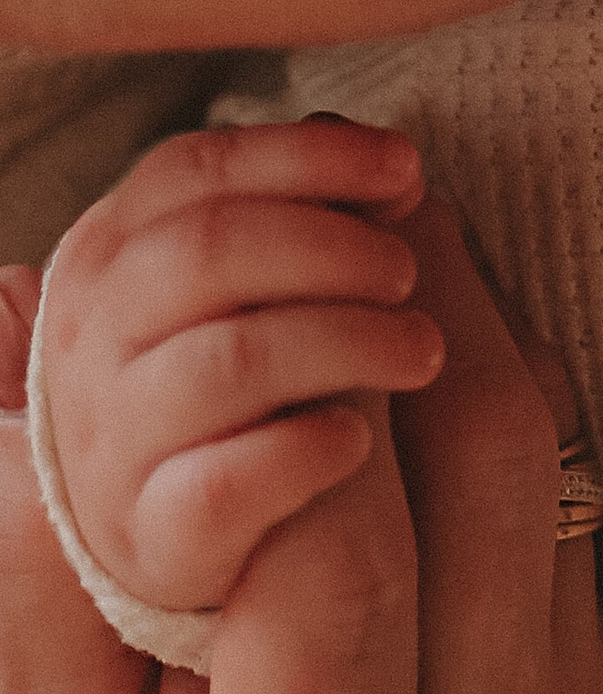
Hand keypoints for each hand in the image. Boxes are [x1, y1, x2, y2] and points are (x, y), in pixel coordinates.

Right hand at [0, 139, 602, 693]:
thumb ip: (33, 580)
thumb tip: (10, 342)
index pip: (327, 554)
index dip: (281, 400)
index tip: (244, 287)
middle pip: (480, 467)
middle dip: (410, 291)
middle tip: (352, 168)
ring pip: (543, 456)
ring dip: (467, 308)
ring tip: (385, 199)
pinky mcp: (583, 690)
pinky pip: (554, 488)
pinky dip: (483, 382)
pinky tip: (415, 307)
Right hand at [34, 120, 447, 618]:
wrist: (171, 532)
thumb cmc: (233, 382)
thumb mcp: (254, 286)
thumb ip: (309, 219)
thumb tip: (394, 168)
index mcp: (111, 255)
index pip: (195, 170)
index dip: (310, 159)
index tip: (407, 167)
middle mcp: (92, 339)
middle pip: (210, 249)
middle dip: (335, 247)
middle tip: (406, 275)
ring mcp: (112, 439)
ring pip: (230, 360)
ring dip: (349, 342)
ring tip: (420, 352)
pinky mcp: (152, 534)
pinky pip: (226, 482)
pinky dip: (306, 450)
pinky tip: (356, 440)